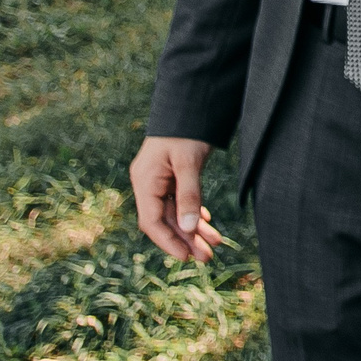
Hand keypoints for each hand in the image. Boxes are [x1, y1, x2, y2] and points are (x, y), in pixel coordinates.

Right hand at [131, 136, 226, 261]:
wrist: (190, 102)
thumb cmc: (187, 130)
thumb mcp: (189, 163)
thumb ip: (189, 195)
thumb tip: (189, 229)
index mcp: (145, 181)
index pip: (152, 221)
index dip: (169, 241)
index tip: (186, 257)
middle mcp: (148, 183)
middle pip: (166, 220)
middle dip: (186, 239)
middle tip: (208, 257)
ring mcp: (159, 180)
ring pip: (176, 212)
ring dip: (194, 229)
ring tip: (216, 245)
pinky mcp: (172, 176)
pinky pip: (180, 201)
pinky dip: (194, 213)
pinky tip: (207, 224)